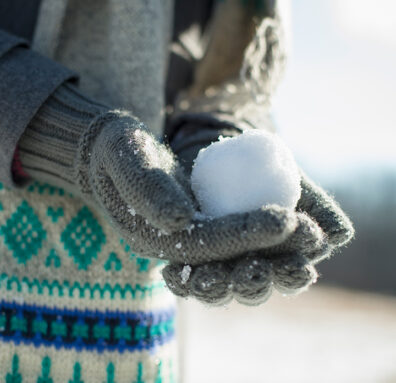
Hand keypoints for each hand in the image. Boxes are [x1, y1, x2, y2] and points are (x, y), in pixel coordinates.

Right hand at [19, 84, 300, 265]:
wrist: (111, 153)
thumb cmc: (118, 150)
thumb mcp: (126, 156)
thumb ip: (146, 188)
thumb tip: (180, 219)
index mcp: (150, 238)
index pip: (204, 244)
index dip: (245, 234)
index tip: (285, 219)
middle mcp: (171, 248)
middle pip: (226, 261)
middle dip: (269, 251)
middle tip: (311, 234)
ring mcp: (186, 241)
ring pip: (236, 257)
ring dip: (275, 252)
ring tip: (313, 235)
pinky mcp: (199, 228)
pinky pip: (236, 240)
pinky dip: (265, 236)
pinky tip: (295, 224)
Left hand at [162, 126, 353, 305]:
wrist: (227, 156)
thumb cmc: (266, 169)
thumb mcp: (292, 180)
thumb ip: (316, 207)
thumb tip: (338, 234)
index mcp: (280, 259)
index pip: (289, 276)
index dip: (291, 274)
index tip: (295, 265)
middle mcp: (248, 269)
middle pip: (252, 289)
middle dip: (253, 283)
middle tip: (253, 272)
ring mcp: (217, 268)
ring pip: (216, 290)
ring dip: (214, 287)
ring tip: (209, 278)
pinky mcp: (186, 262)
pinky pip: (182, 279)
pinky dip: (179, 279)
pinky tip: (171, 274)